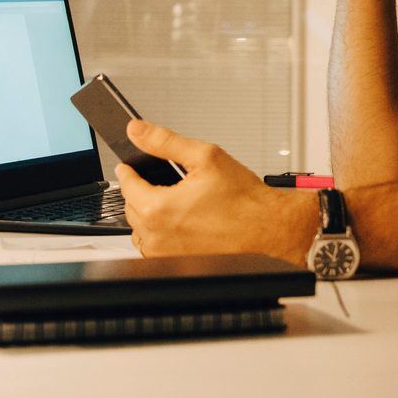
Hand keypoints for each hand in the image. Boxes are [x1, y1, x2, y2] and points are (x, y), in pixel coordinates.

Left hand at [114, 120, 314, 264]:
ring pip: (142, 230)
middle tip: (165, 182)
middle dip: (143, 192)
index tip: (130, 166)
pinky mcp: (176, 267)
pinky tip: (184, 223)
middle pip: (132, 207)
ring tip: (178, 203)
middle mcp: (157, 237)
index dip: (129, 170)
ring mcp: (165, 256)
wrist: (270, 232)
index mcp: (158, 208)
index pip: (126, 184)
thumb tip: (137, 131)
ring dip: (151, 215)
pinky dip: (163, 234)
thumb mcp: (206, 157)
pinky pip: (156, 248)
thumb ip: (165, 142)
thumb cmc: (245, 202)